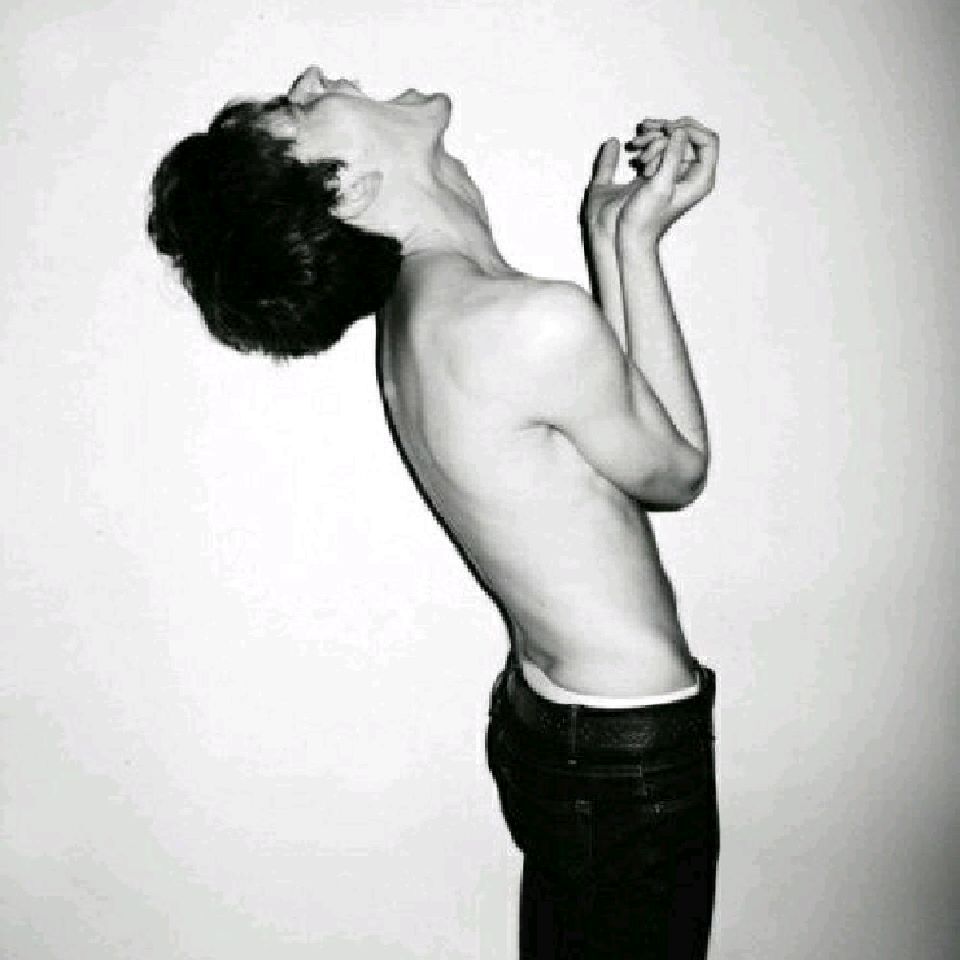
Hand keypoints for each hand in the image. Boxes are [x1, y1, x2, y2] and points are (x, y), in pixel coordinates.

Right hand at [618, 117, 718, 244]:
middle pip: (688, 136)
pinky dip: (646, 143)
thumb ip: (672, 157)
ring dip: (653, 136)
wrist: (623, 236)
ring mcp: (673, 171)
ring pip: (671, 139)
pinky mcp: (657, 171)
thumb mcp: (660, 187)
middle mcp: (690, 173)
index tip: (668, 129)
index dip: (689, 129)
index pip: (708, 141)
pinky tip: (634, 151)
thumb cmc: (643, 222)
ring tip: (636, 146)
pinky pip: (657, 147)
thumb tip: (679, 132)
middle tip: (647, 131)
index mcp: (699, 179)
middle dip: (667, 130)